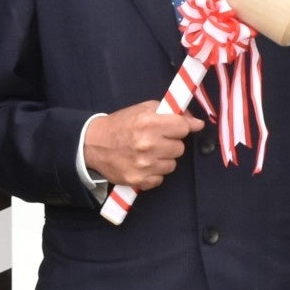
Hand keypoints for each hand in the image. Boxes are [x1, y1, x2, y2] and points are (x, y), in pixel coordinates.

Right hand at [84, 104, 205, 192]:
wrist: (93, 144)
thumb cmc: (121, 124)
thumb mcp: (143, 109)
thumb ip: (170, 112)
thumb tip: (196, 123)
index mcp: (149, 123)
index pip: (183, 128)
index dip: (180, 127)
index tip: (176, 128)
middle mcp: (147, 144)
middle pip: (180, 148)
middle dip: (171, 144)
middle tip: (157, 141)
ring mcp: (144, 165)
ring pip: (172, 165)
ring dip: (163, 159)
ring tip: (149, 153)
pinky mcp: (139, 180)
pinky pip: (160, 178)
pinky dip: (154, 173)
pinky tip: (143, 164)